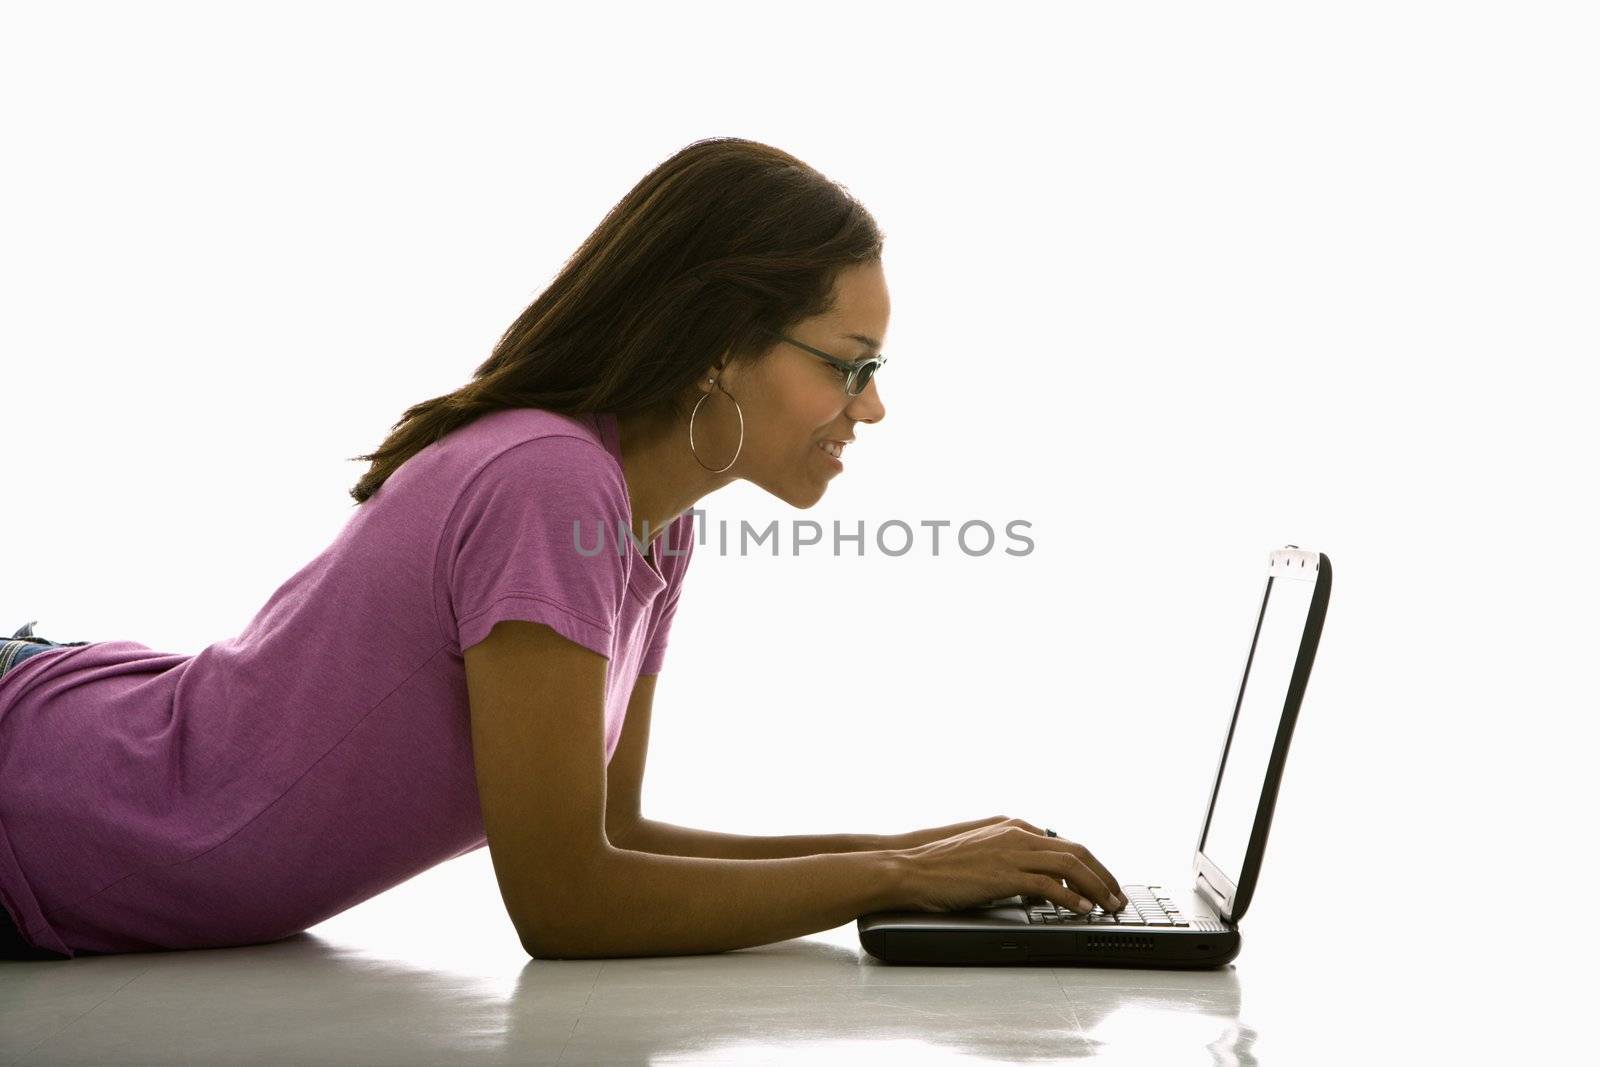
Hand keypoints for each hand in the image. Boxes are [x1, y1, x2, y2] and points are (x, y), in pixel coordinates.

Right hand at [893, 817, 1124, 914]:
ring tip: (1108, 906)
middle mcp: (1018, 834)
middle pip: (1076, 851)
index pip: (1066, 844)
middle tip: (1117, 897)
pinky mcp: (1003, 874)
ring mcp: (1011, 852)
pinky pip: (1048, 885)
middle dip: (1102, 875)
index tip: (1103, 883)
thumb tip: (1039, 888)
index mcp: (1015, 827)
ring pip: (1069, 865)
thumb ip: (1014, 864)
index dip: (1091, 865)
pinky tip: (1081, 910)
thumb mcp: (985, 856)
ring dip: (1095, 887)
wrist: (911, 868)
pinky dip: (1070, 898)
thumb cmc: (943, 866)